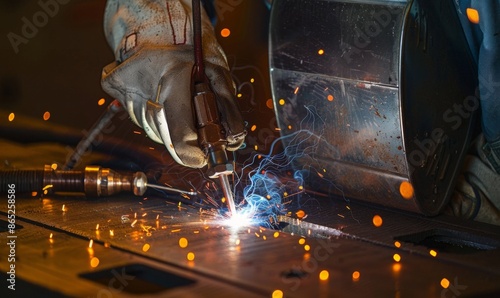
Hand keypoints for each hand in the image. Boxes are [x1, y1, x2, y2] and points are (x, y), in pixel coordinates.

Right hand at [101, 0, 244, 167]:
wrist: (153, 19)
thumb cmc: (188, 42)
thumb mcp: (218, 72)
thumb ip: (226, 109)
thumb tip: (231, 141)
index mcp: (172, 82)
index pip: (182, 141)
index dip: (197, 155)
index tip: (205, 155)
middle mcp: (144, 92)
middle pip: (168, 139)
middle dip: (187, 137)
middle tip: (197, 119)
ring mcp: (125, 93)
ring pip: (154, 130)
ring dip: (170, 125)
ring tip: (177, 99)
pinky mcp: (114, 91)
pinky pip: (140, 118)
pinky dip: (155, 114)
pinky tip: (160, 94)